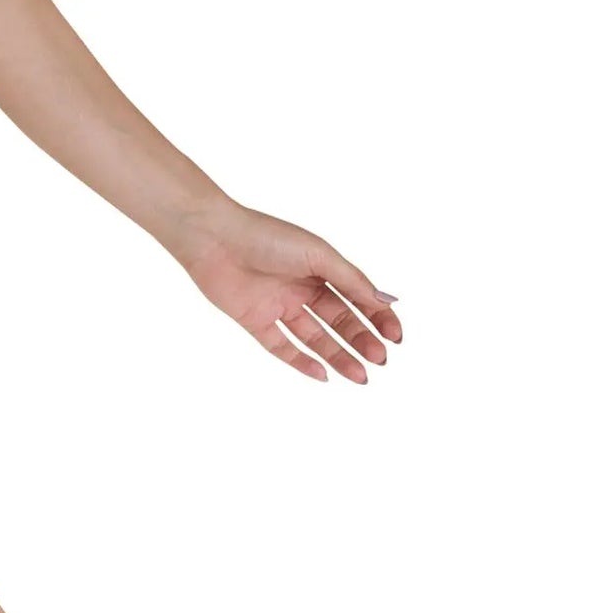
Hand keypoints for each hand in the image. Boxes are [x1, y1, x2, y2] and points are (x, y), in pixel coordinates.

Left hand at [172, 201, 402, 383]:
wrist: (217, 240)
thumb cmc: (269, 237)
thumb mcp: (318, 255)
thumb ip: (350, 280)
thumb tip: (384, 300)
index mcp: (322, 269)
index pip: (358, 298)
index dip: (378, 317)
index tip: (396, 336)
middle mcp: (303, 289)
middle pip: (340, 322)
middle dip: (362, 341)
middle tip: (381, 360)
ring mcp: (280, 307)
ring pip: (315, 338)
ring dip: (339, 356)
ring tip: (361, 375)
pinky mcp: (256, 323)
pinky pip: (282, 348)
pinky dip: (302, 362)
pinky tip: (323, 375)